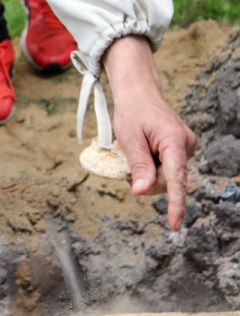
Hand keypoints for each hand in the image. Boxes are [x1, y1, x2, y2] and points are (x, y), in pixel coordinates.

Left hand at [103, 36, 196, 230]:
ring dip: (148, 173)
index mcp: (174, 141)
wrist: (138, 91)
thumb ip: (138, 166)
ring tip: (136, 153)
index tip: (174, 224)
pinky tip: (144, 153)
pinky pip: (166, 169)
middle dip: (146, 180)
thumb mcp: (129, 139)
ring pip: (166, 177)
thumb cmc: (132, 111)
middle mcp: (186, 145)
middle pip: (167, 182)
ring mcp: (185, 147)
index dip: (175, 204)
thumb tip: (141, 192)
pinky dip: (153, 167)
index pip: (176, 179)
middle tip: (128, 164)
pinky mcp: (181, 149)